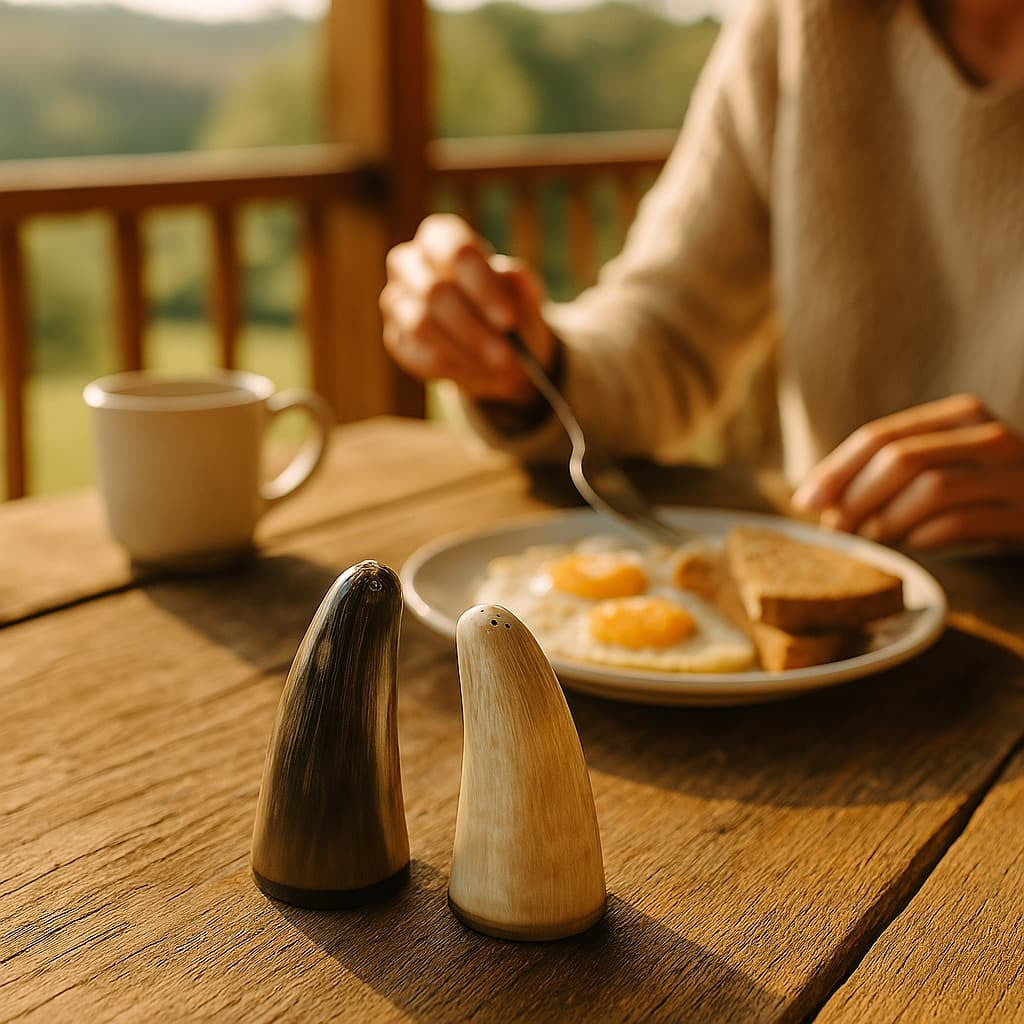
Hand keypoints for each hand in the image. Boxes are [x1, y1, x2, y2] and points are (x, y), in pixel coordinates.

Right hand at [380, 214, 555, 402]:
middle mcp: (408, 263)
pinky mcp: (396, 339)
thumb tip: (508, 273)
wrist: (495, 344)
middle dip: (475, 330)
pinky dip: (455, 368)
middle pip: (434, 292)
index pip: (455, 251)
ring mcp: (396, 301)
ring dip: (467, 351)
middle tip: (508, 357)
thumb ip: (519, 283)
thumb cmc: (508, 307)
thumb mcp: (524, 294)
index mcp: (440, 237)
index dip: (482, 286)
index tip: (508, 320)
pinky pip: (420, 356)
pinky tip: (480, 371)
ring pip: (422, 327)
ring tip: (500, 367)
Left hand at [791, 394, 1023, 549]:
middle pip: (900, 459)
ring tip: (871, 538)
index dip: (836, 469)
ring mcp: (1012, 472)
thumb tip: (822, 500)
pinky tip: (913, 545)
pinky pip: (965, 520)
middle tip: (833, 528)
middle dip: (855, 496)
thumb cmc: (992, 491)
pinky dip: (928, 535)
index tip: (804, 501)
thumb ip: (896, 471)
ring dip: (887, 518)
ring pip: (931, 488)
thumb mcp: (946, 466)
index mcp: (958, 416)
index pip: (880, 436)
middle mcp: (987, 436)